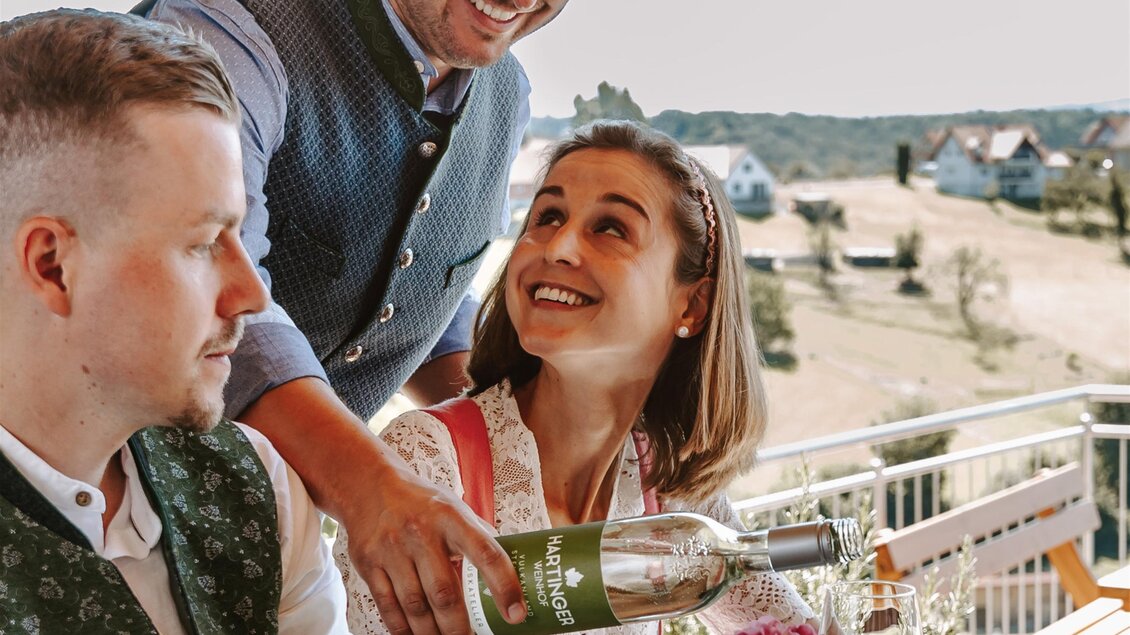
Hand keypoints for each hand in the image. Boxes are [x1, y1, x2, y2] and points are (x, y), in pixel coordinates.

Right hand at [342, 459, 526, 633]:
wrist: (366, 484)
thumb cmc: (419, 500)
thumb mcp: (453, 506)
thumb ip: (477, 534)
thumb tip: (509, 561)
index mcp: (451, 517)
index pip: (486, 553)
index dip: (504, 586)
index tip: (515, 614)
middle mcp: (421, 532)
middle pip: (445, 593)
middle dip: (459, 627)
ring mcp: (392, 549)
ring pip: (415, 606)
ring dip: (432, 633)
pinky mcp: (369, 564)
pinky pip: (388, 606)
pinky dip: (403, 629)